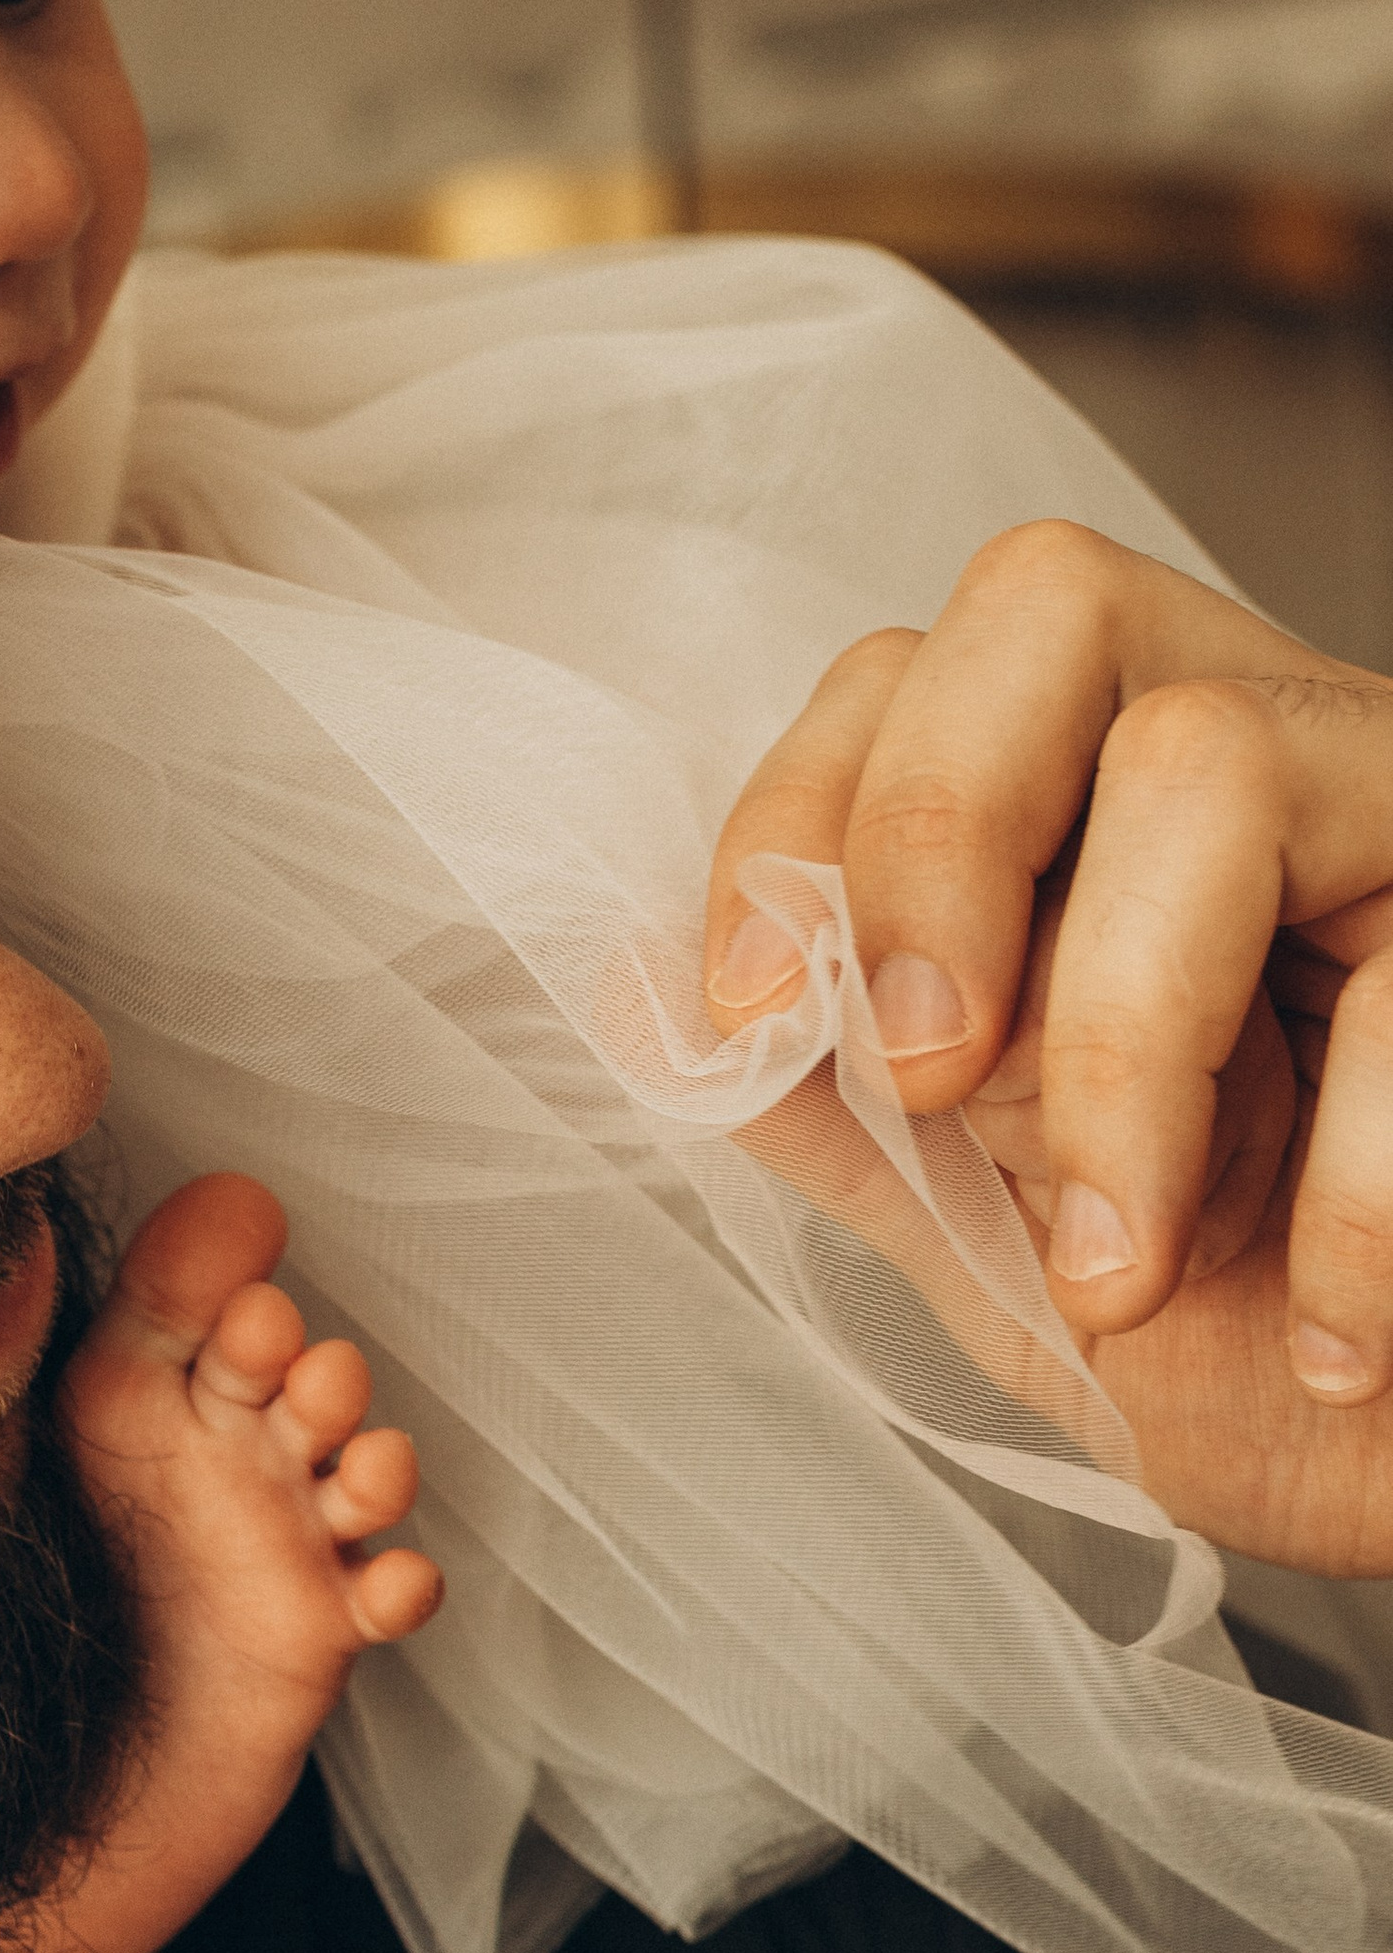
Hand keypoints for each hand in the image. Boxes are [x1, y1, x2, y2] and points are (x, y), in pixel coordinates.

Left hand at [0, 1173, 436, 1952]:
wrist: (40, 1775)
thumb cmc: (49, 1579)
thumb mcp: (83, 1422)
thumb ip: (145, 1307)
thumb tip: (231, 1189)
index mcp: (173, 1397)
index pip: (232, 1314)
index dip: (241, 1299)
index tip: (236, 1312)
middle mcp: (242, 1460)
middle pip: (319, 1384)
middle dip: (324, 1375)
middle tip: (297, 1382)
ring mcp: (290, 1546)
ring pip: (373, 1476)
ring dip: (381, 1462)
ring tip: (352, 1475)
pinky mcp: (320, 1637)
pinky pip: (391, 1595)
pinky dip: (403, 1583)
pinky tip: (376, 1586)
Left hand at [703, 521, 1392, 1406]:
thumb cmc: (1246, 1351)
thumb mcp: (996, 1233)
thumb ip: (838, 1103)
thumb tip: (632, 995)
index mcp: (1102, 809)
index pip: (908, 673)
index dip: (801, 815)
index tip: (756, 1009)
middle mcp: (1268, 752)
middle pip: (1049, 601)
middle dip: (932, 831)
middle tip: (932, 1070)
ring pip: (1212, 754)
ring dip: (1124, 1042)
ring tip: (1128, 1274)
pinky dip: (1354, 1198)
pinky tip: (1343, 1348)